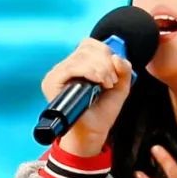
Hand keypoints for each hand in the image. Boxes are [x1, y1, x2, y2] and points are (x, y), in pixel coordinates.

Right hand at [40, 38, 133, 156]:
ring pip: (81, 57)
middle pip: (86, 48)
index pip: (89, 45)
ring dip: (100, 69)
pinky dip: (89, 71)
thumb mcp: (120, 87)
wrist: (93, 132)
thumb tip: (117, 56)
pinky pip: (71, 67)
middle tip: (112, 81)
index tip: (114, 71)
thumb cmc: (102, 111)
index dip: (104, 52)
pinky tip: (98, 82)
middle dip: (105, 62)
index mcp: (79, 64)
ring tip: (106, 85)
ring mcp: (57, 73)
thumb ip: (124, 69)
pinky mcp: (52, 82)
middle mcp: (66, 66)